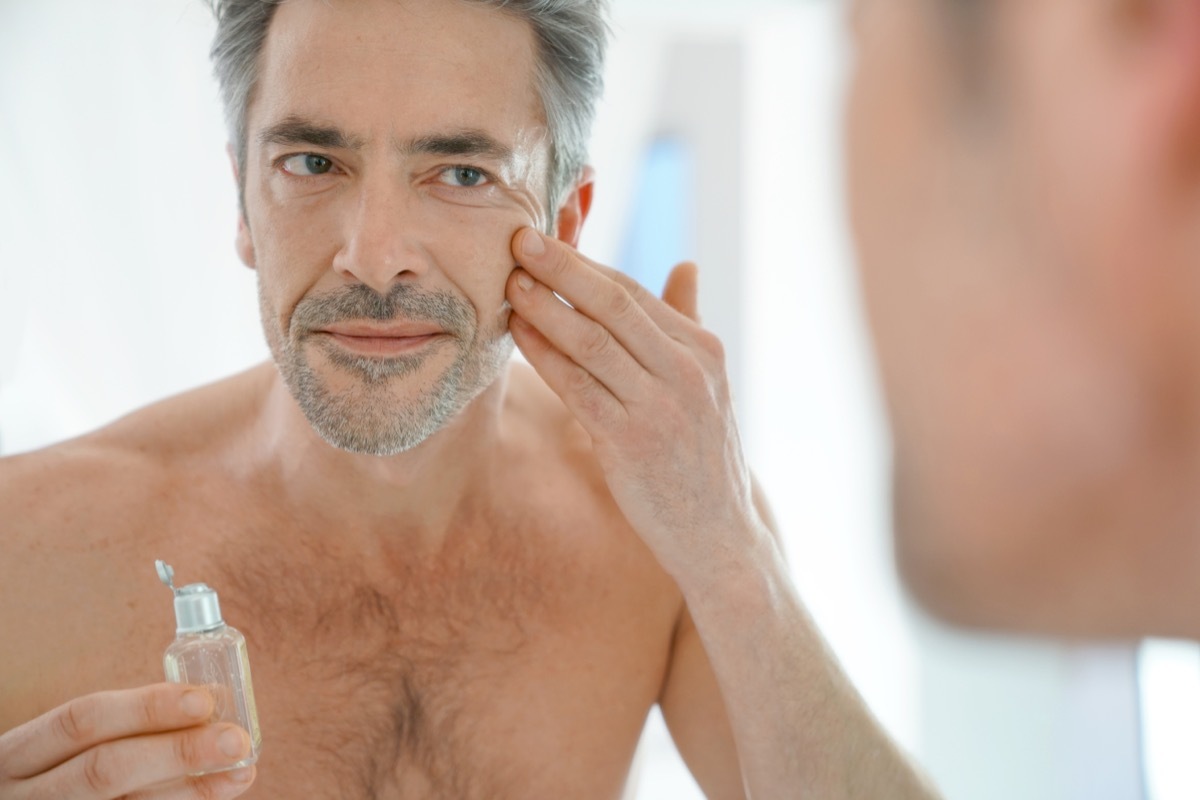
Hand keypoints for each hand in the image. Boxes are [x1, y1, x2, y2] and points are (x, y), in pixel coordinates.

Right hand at [0, 684, 255, 798]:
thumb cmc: (54, 777)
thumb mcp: (59, 751)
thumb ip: (119, 728)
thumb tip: (210, 702)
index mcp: (18, 756)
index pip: (82, 721)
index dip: (146, 708)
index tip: (205, 700)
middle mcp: (27, 797)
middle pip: (106, 770)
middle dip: (178, 752)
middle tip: (236, 740)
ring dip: (192, 790)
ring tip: (240, 773)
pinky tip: (214, 795)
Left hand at [506, 227, 765, 583]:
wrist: (718, 532)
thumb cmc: (703, 453)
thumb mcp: (709, 382)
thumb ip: (689, 321)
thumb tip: (686, 266)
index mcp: (704, 349)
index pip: (633, 292)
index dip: (583, 263)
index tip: (543, 239)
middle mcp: (687, 371)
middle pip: (612, 305)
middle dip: (560, 268)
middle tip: (517, 239)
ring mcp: (660, 406)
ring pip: (590, 342)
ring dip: (544, 309)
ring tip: (508, 284)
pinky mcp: (630, 442)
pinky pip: (576, 388)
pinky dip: (544, 357)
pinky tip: (518, 336)